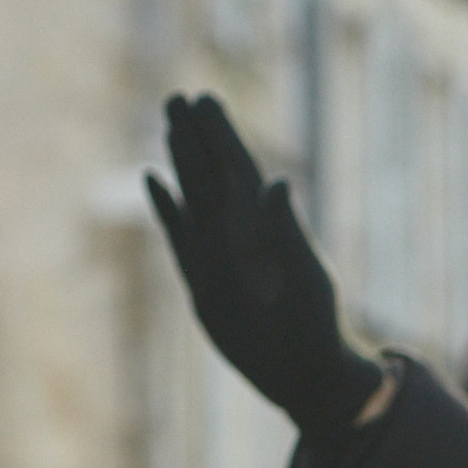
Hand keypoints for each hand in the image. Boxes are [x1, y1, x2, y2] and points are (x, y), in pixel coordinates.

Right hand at [146, 94, 385, 438]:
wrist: (302, 371)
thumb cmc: (315, 325)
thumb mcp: (304, 276)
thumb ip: (288, 230)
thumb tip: (276, 182)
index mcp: (265, 226)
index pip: (238, 169)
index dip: (222, 135)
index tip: (206, 99)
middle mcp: (239, 234)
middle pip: (210, 174)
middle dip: (195, 136)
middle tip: (179, 96)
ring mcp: (217, 253)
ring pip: (192, 196)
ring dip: (181, 160)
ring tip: (170, 124)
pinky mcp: (200, 280)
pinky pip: (178, 234)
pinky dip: (166, 207)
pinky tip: (152, 177)